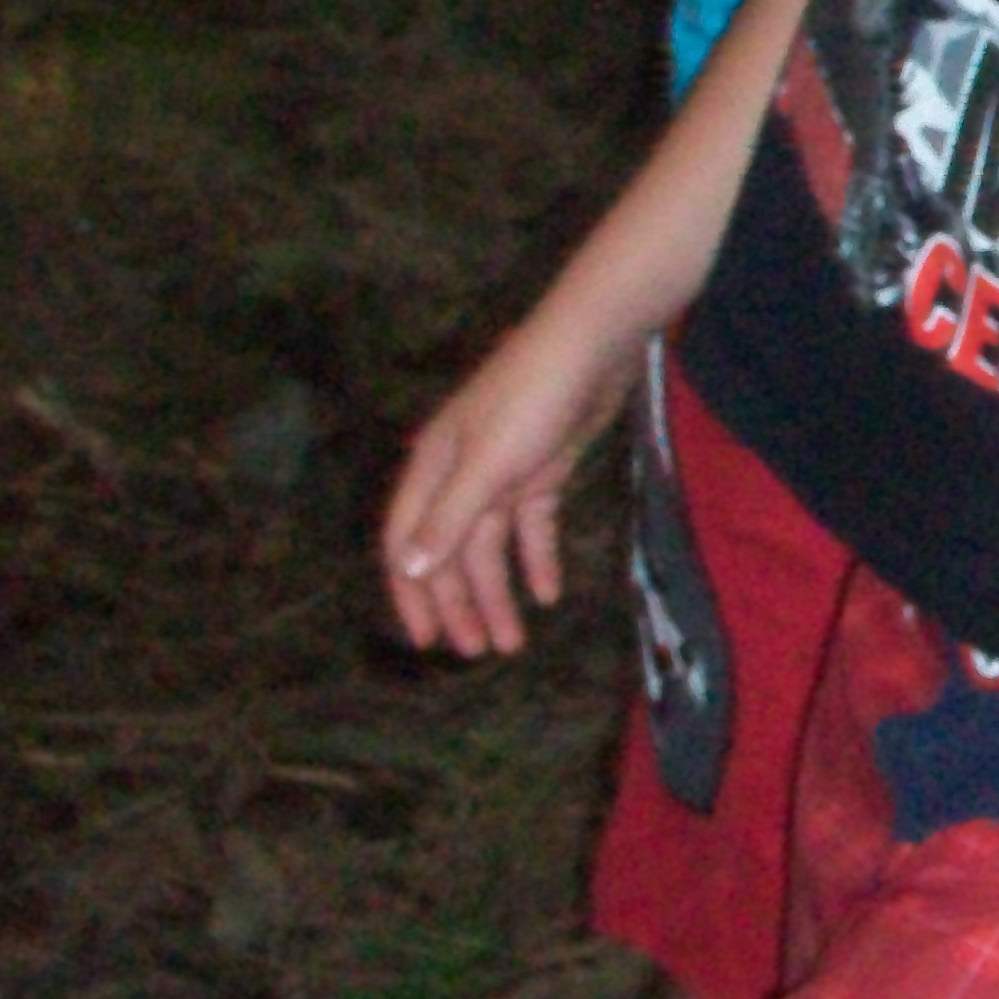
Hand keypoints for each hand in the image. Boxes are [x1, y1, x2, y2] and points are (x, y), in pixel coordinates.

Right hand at [381, 313, 640, 661]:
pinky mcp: (541, 470)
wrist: (592, 346)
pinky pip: (532, 526)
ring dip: (499, 592)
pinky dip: (537, 558)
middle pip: (450, 551)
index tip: (426, 640)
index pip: (406, 541)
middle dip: (460, 602)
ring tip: (512, 642)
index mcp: (433, 468)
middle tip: (476, 652)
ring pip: (491, 545)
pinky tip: (547, 593)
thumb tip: (407, 570)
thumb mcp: (487, 464)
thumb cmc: (531, 399)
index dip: (411, 592)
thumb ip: (448, 519)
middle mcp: (460, 473)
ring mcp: (502, 472)